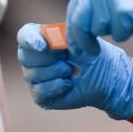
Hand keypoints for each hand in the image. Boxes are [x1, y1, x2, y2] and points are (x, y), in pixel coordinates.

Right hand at [17, 23, 132, 119]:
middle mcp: (34, 59)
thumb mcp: (80, 40)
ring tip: (72, 71)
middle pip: (25, 56)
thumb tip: (47, 39)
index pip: (24, 36)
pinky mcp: (41, 96)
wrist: (108, 80)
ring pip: (32, 74)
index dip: (30, 39)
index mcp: (41, 40)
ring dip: (56, 72)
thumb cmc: (94, 56)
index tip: (43, 45)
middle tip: (67, 58)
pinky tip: (68, 84)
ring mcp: (36, 78)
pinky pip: (39, 91)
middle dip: (47, 58)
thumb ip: (62, 36)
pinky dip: (55, 87)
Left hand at [67, 0, 132, 54]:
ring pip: (98, 30)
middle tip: (90, 51)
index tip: (75, 44)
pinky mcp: (123, 12)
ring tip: (127, 16)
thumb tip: (75, 29)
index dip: (72, 30)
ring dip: (112, 30)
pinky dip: (126, 33)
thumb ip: (92, 1)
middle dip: (82, 41)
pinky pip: (117, 35)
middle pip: (79, 22)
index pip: (73, 8)